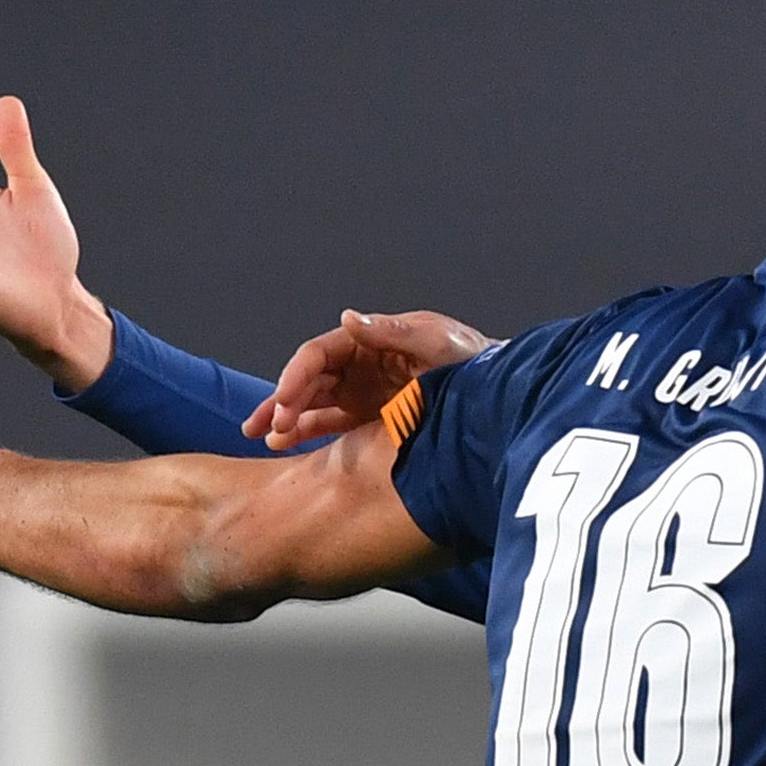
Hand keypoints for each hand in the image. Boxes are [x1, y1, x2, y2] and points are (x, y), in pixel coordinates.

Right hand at [244, 309, 490, 449]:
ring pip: (312, 403)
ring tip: (264, 440)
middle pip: (309, 380)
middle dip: (284, 401)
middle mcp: (360, 364)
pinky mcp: (372, 419)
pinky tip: (285, 447)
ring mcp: (364, 392)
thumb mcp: (437, 342)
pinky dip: (307, 433)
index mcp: (369, 340)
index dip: (295, 376)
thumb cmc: (473, 361)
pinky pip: (331, 424)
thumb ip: (395, 332)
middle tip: (267, 428)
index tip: (282, 402)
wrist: (501, 396)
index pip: (319, 355)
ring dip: (287, 419)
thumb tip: (349, 318)